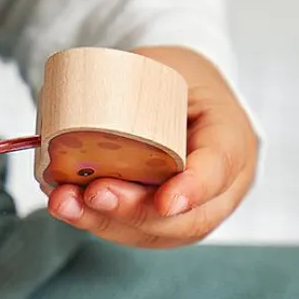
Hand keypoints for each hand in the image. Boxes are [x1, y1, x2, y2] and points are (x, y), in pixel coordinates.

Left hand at [45, 45, 256, 246]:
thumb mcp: (166, 64)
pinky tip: (68, 208)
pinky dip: (98, 222)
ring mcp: (195, 212)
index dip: (194, 189)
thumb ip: (133, 86)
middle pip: (185, 218)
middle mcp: (223, 188)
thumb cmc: (177, 79)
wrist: (184, 100)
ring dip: (105, 222)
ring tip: (65, 203)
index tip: (165, 202)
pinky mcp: (167, 225)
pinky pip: (136, 234)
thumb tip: (69, 109)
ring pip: (157, 234)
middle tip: (94, 194)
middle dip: (133, 212)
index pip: (219, 170)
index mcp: (233, 139)